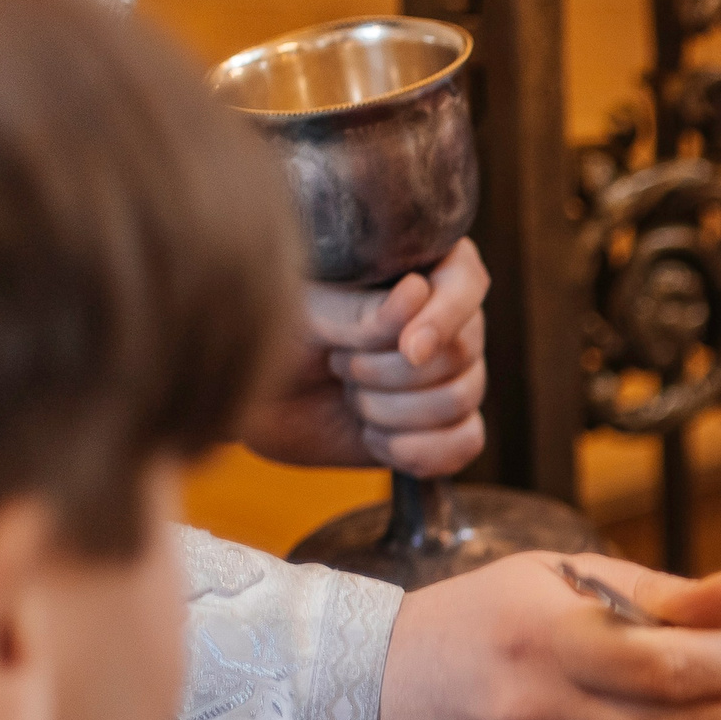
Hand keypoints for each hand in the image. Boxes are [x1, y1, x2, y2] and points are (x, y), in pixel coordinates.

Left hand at [243, 237, 488, 475]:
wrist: (254, 400)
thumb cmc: (275, 338)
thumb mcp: (308, 312)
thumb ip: (362, 308)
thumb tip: (418, 292)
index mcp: (417, 269)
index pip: (466, 281)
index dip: (444, 318)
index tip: (407, 350)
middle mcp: (444, 321)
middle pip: (462, 351)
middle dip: (390, 372)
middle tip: (339, 364)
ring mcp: (448, 376)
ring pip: (461, 398)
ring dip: (392, 410)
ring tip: (349, 396)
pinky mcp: (443, 428)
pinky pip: (466, 443)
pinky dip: (417, 449)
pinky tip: (374, 437)